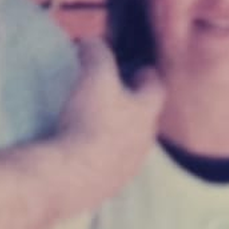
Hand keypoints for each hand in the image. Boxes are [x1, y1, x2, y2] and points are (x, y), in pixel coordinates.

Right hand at [56, 40, 163, 202]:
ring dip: (115, 132)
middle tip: (112, 93)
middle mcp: (144, 141)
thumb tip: (91, 42)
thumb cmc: (90, 121)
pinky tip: (80, 150)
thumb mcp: (94, 76)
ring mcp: (128, 167)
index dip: (146, 75)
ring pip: (127, 143)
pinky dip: (99, 154)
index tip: (137, 69)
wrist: (73, 176)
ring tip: (93, 122)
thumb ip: (96, 53)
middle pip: (143, 118)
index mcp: (147, 112)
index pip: (155, 87)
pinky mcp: (108, 186)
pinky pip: (108, 165)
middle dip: (130, 104)